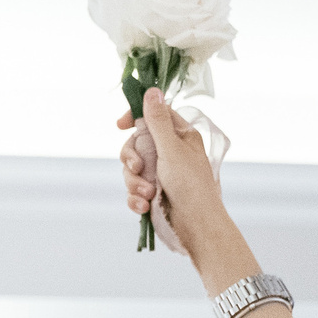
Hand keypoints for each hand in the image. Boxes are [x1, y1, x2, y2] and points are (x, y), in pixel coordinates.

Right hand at [116, 90, 228, 258]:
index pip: (154, 116)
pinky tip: (143, 206)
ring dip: (135, 183)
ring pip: (132, 169)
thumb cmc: (191, 186)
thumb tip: (152, 90)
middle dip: (131, 158)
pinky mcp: (153, 194)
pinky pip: (133, 190)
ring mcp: (161, 174)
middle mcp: (170, 153)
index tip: (121, 125)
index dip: (136, 117)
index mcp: (180, 137)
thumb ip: (158, 122)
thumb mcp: (172, 149)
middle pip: (136, 144)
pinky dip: (136, 198)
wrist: (197, 227)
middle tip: (137, 169)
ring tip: (148, 194)